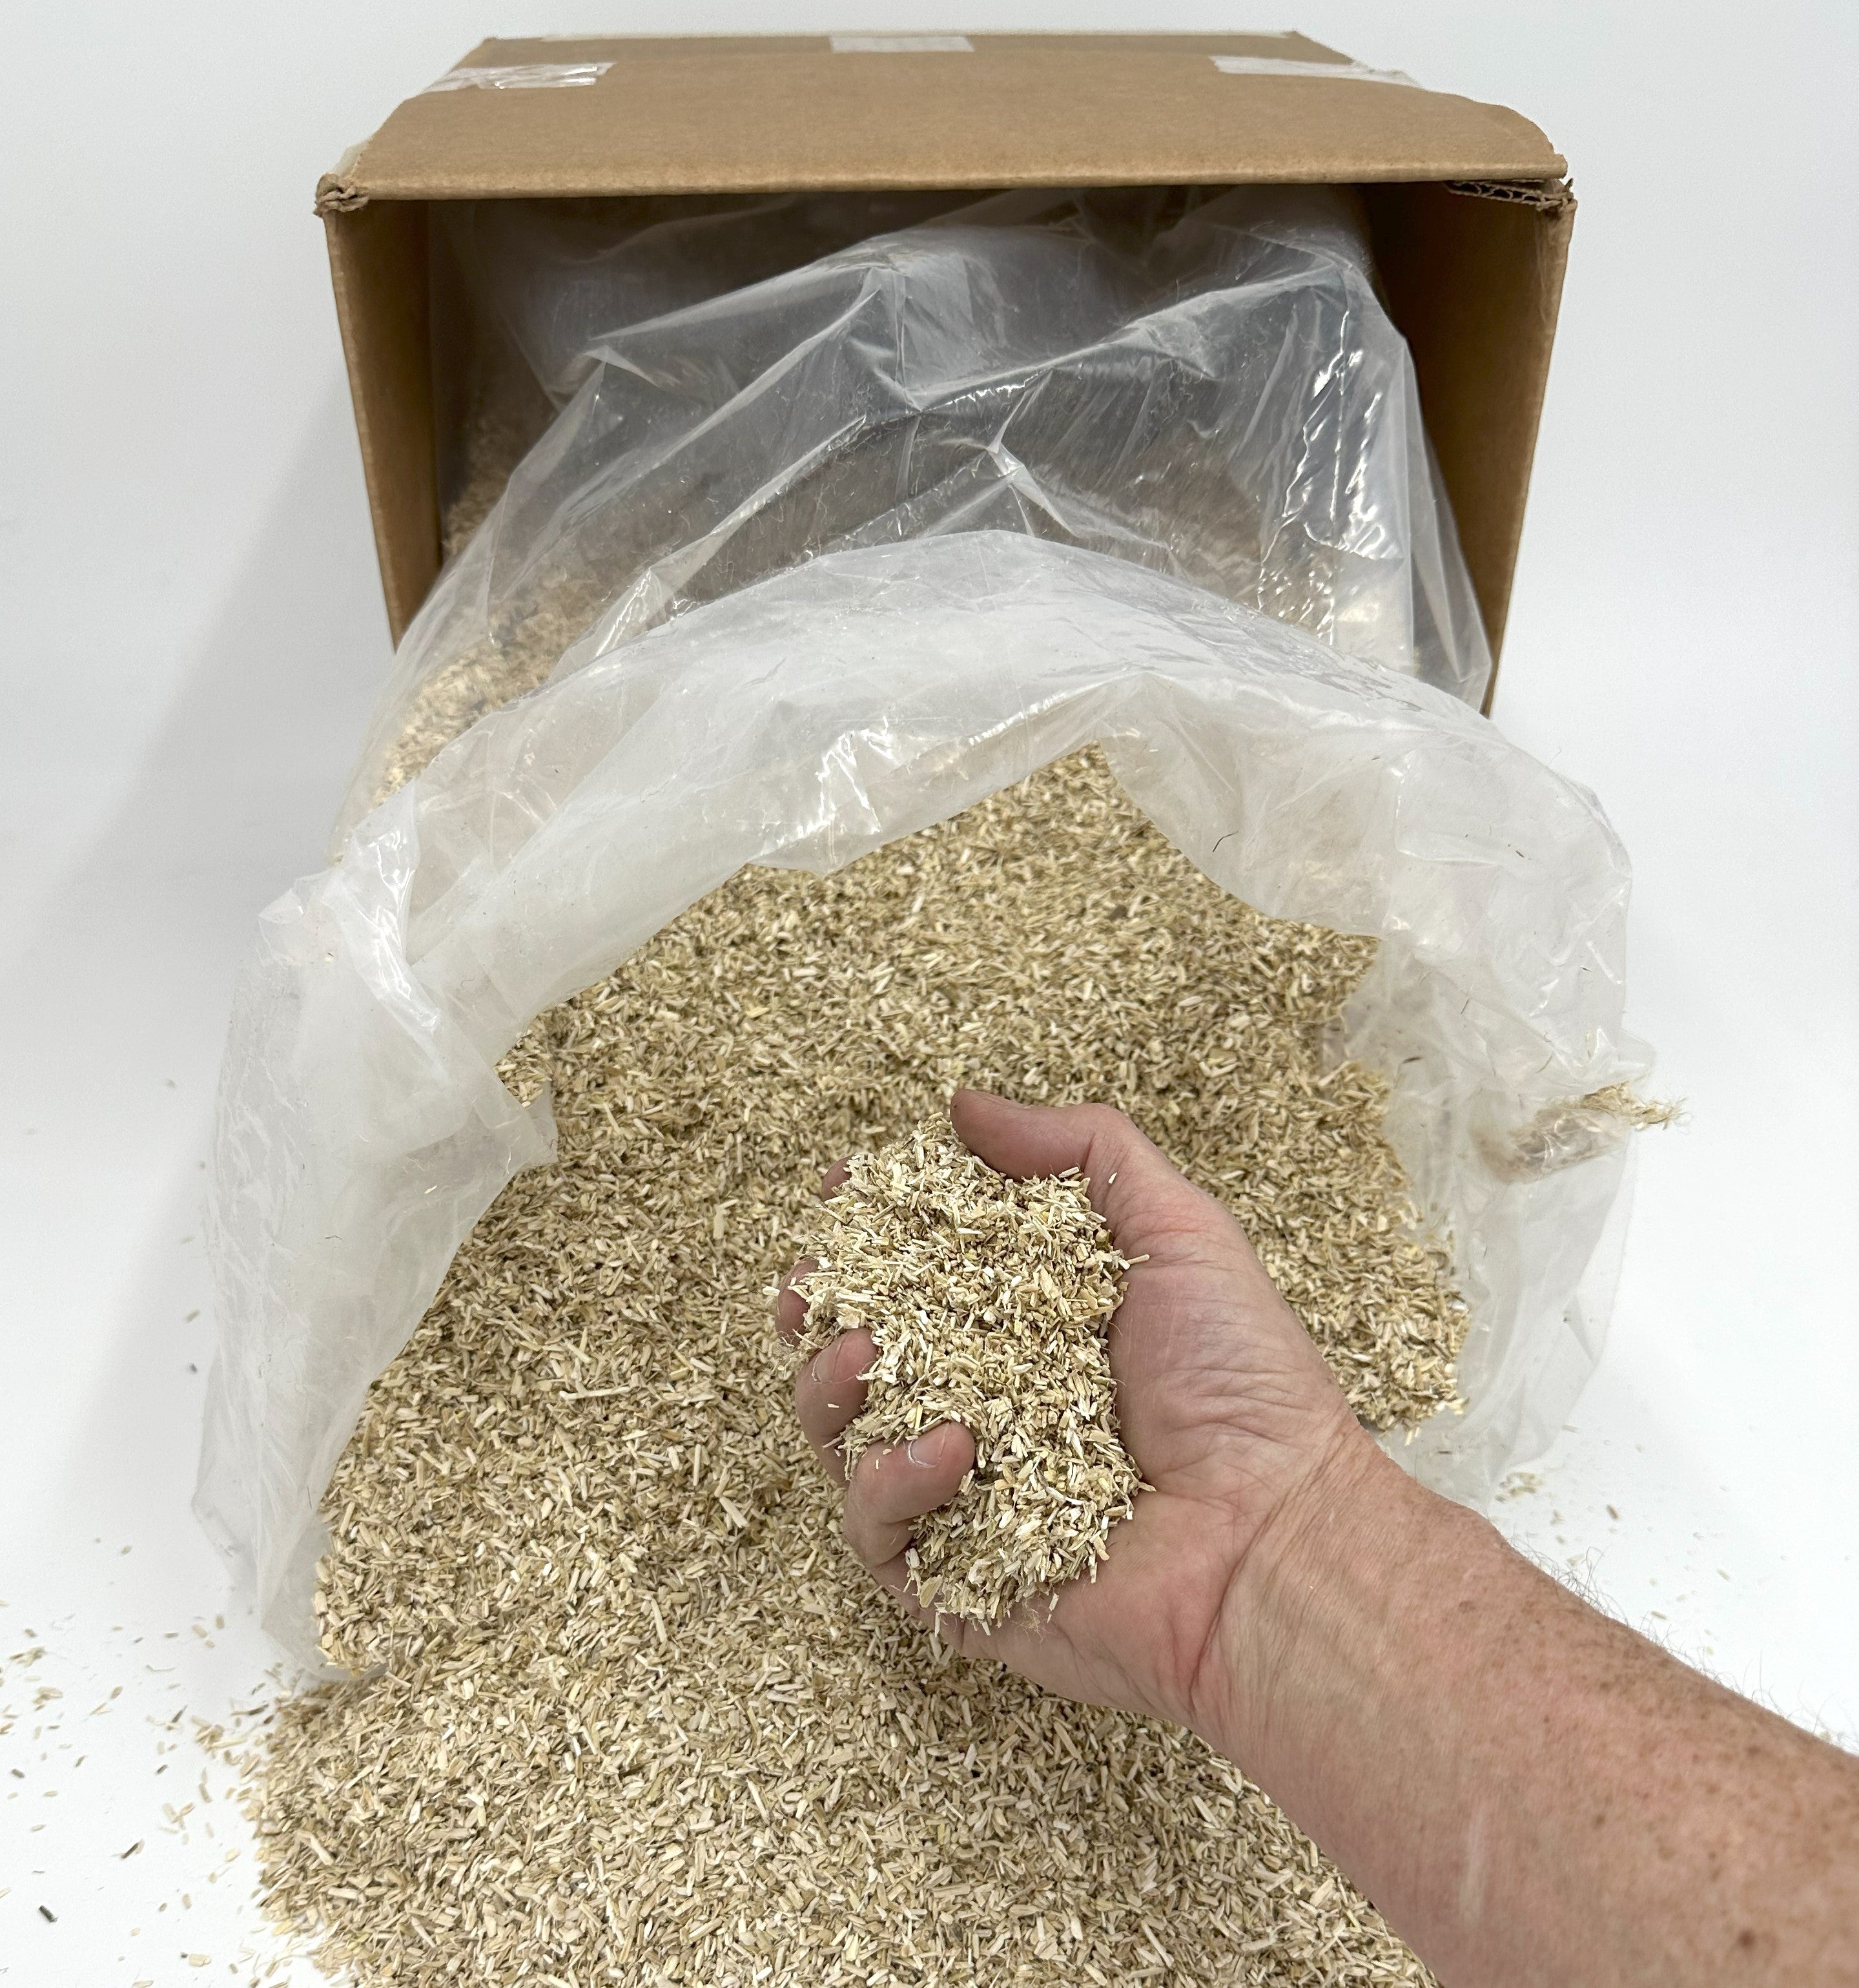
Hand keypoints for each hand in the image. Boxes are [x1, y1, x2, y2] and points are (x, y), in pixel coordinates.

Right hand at [775, 1087, 1382, 1742]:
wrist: (1274, 1536)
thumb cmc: (1242, 1383)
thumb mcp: (1176, 1231)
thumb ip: (1079, 1152)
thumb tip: (964, 1105)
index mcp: (1028, 1329)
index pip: (920, 1272)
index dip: (872, 1230)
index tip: (841, 1191)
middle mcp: (987, 1407)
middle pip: (860, 1353)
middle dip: (819, 1313)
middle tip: (809, 1286)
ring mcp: (964, 1498)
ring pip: (844, 1439)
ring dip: (828, 1389)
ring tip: (857, 1354)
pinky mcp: (955, 1581)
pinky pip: (877, 1531)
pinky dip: (890, 1482)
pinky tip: (950, 1448)